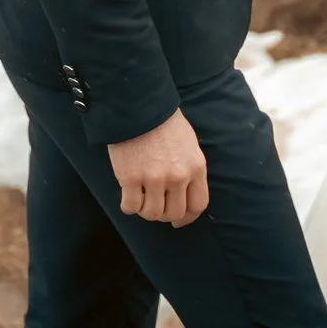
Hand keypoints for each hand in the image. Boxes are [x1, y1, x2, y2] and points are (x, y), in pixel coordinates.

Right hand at [107, 109, 208, 225]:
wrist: (139, 106)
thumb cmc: (163, 123)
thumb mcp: (188, 144)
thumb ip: (190, 169)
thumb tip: (185, 194)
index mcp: (196, 167)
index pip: (198, 205)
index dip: (187, 218)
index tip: (178, 221)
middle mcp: (178, 176)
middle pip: (174, 213)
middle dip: (164, 213)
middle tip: (154, 204)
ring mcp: (155, 179)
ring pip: (152, 214)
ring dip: (145, 209)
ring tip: (140, 196)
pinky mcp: (131, 178)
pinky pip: (131, 207)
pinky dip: (128, 205)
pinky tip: (128, 193)